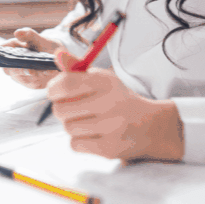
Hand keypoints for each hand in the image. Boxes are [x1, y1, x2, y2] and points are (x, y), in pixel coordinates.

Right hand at [0, 28, 61, 89]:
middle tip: (29, 70)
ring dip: (33, 74)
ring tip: (44, 70)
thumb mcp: (35, 37)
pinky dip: (42, 77)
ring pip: (22, 76)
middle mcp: (11, 63)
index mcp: (8, 49)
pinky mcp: (29, 82)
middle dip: (19, 70)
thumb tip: (17, 33)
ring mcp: (20, 74)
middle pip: (8, 69)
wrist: (54, 55)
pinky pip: (33, 81)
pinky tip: (49, 71)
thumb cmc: (40, 44)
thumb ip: (27, 34)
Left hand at [47, 49, 183, 162]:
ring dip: (72, 126)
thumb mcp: (103, 80)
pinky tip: (94, 134)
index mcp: (106, 81)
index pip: (66, 83)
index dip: (53, 90)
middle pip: (61, 110)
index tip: (54, 93)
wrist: (152, 126)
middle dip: (62, 110)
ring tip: (88, 122)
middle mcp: (109, 102)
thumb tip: (58, 55)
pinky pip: (75, 144)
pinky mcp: (110, 148)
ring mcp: (111, 126)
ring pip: (68, 128)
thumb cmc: (119, 101)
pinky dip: (80, 141)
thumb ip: (77, 70)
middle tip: (74, 109)